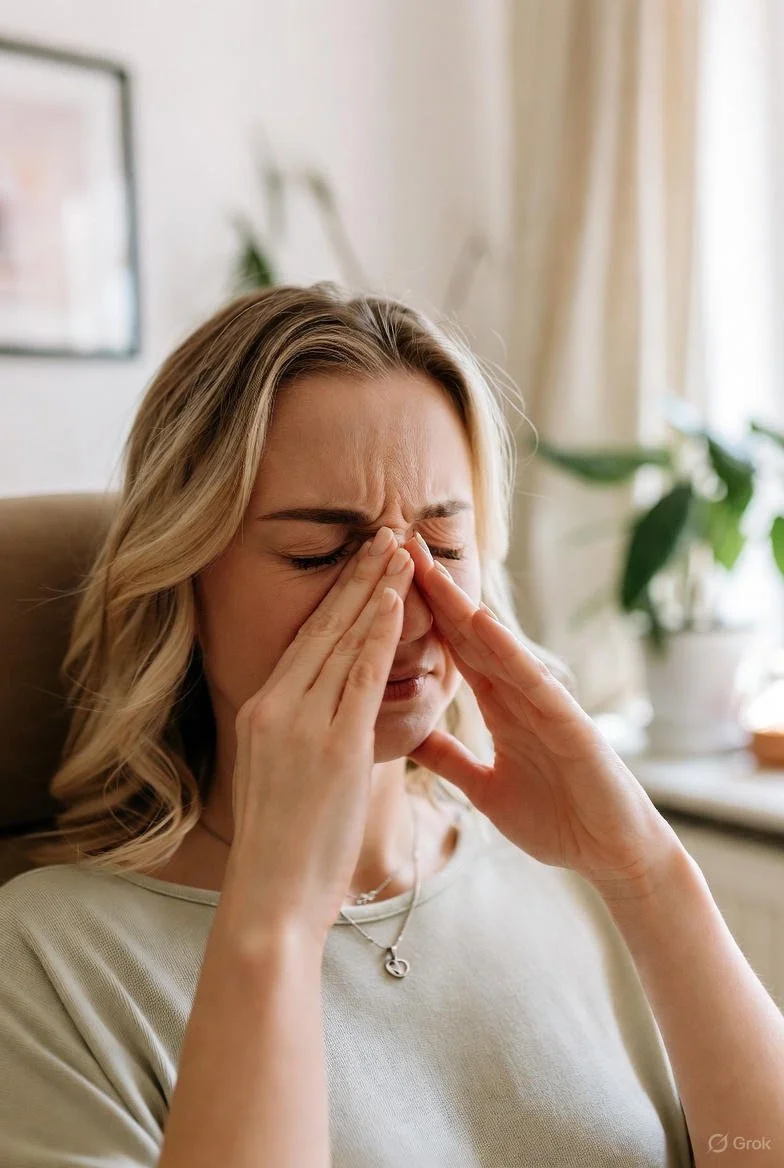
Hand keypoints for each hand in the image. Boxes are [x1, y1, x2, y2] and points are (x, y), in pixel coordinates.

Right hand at [227, 529, 414, 945]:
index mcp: (261, 709)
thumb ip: (304, 732)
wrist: (272, 897)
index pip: (307, 639)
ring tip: (400, 549)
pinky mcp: (332, 744)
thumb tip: (330, 710)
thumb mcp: (281, 774)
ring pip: (343, 640)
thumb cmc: (285, 846)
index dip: (338, 595)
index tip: (362, 560)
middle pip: (323, 626)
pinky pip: (359, 676)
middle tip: (385, 532)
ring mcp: (300, 722)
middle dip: (359, 576)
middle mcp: (274, 705)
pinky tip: (397, 602)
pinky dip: (379, 634)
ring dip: (376, 590)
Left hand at [403, 534, 683, 901]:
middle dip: (435, 592)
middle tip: (399, 544)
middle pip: (469, 634)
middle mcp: (520, 696)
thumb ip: (451, 760)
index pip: (454, 651)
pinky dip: (505, 650)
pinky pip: (531, 680)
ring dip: (462, 606)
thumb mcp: (485, 790)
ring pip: (496, 646)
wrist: (611, 856)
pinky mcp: (568, 722)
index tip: (388, 579)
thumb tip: (412, 738)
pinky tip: (480, 621)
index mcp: (500, 709)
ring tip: (428, 566)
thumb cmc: (557, 822)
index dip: (423, 615)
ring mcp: (545, 704)